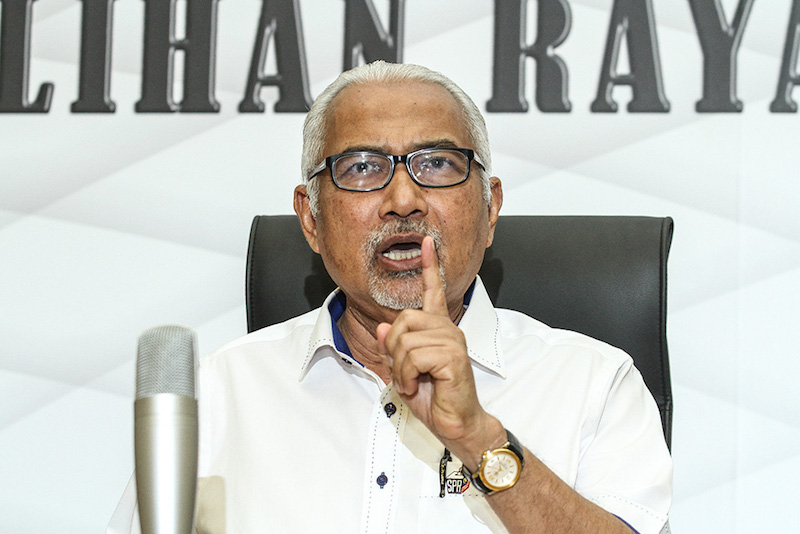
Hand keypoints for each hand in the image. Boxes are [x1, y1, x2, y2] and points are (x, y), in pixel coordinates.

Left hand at [376, 237, 502, 460]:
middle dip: (394, 350)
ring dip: (400, 368)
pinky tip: (419, 385)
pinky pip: (414, 356)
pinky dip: (408, 376)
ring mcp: (452, 341)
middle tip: (405, 374)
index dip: (430, 266)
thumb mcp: (403, 370)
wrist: (455, 423)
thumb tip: (384, 326)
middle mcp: (447, 329)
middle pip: (403, 320)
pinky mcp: (453, 356)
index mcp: (437, 329)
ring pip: (405, 341)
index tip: (428, 242)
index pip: (433, 291)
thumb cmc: (434, 398)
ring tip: (413, 382)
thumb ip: (393, 347)